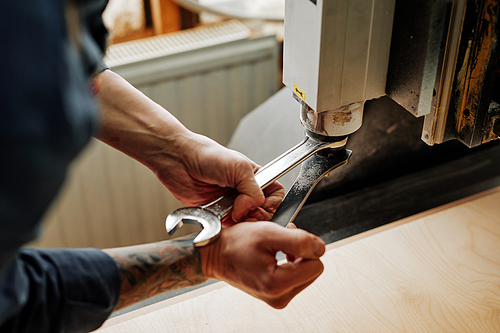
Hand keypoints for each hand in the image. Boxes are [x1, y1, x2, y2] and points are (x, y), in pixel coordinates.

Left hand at [152, 132, 284, 222]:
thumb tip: (253, 209)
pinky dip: (230, 227)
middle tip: (248, 214)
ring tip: (235, 217)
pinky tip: (224, 220)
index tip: (262, 204)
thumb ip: (254, 191)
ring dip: (243, 223)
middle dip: (259, 215)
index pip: (275, 194)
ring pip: (248, 222)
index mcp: (254, 177)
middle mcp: (244, 191)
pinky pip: (230, 227)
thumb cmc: (206, 155)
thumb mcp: (239, 168)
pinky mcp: (217, 213)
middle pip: (264, 211)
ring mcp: (231, 203)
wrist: (178, 161)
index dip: (272, 202)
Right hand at [199, 222, 325, 308]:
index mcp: (277, 284)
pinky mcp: (275, 295)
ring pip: (306, 273)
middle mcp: (278, 297)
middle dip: (301, 252)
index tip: (287, 237)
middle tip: (280, 240)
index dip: (305, 246)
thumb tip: (320, 248)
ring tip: (275, 246)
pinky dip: (289, 264)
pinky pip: (296, 277)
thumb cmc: (235, 244)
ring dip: (295, 256)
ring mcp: (276, 298)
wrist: (215, 255)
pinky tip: (275, 255)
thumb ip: (299, 241)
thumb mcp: (268, 233)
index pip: (316, 265)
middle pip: (313, 270)